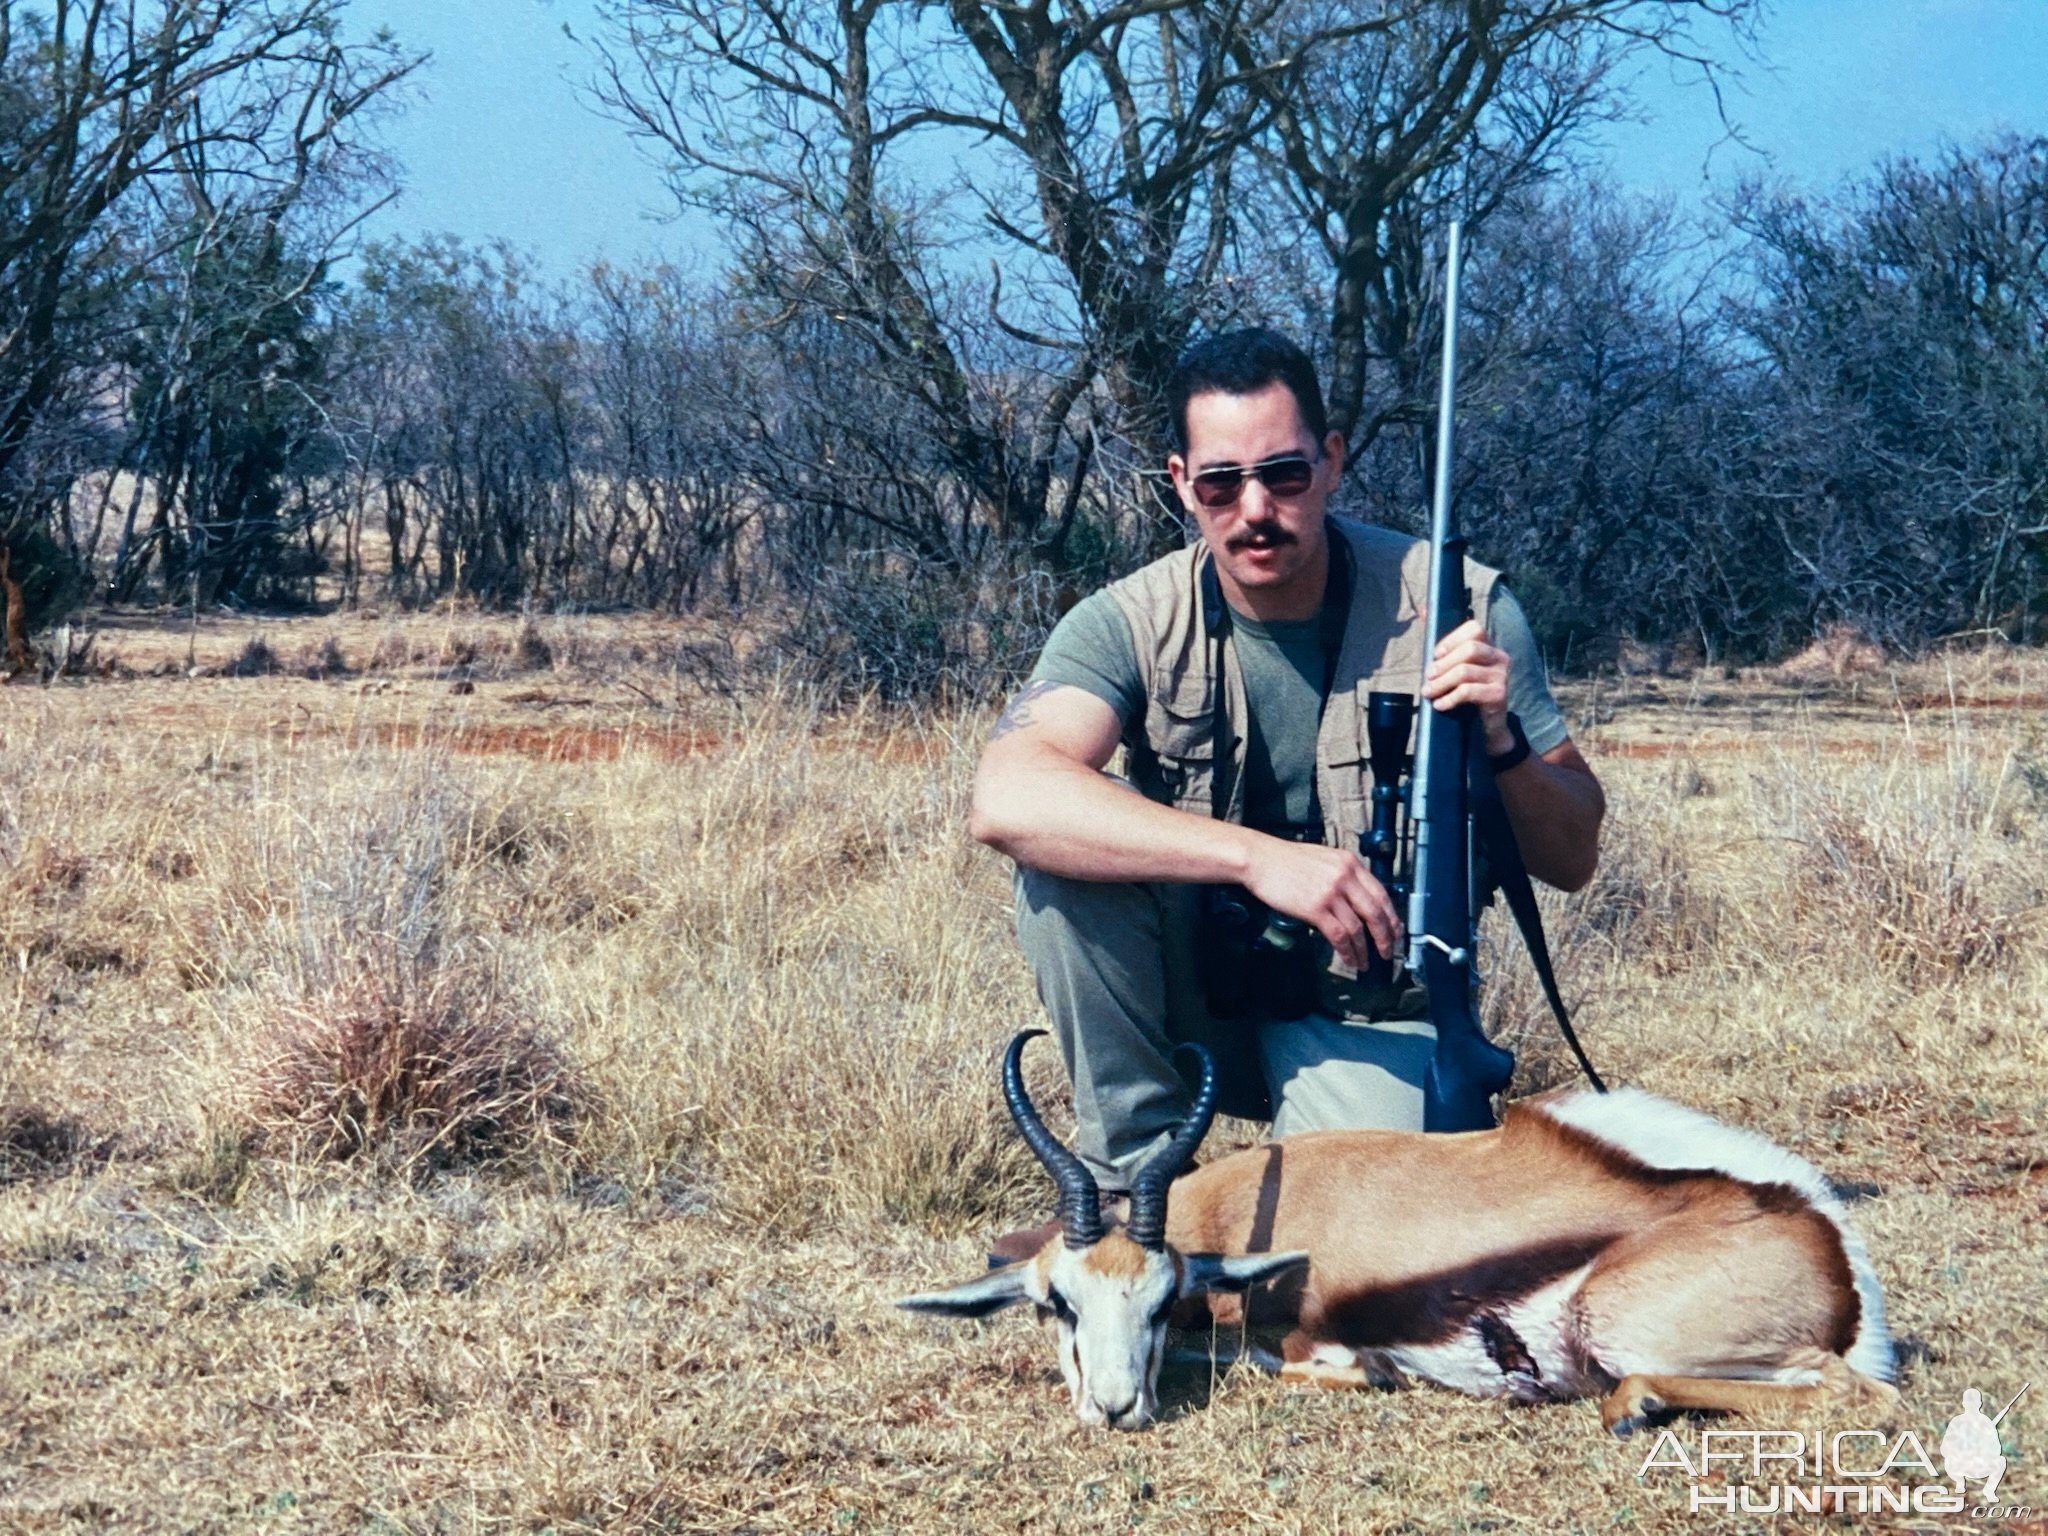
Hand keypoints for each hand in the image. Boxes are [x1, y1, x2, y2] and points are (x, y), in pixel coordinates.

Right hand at [1241, 836, 1401, 972]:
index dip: (1391, 916)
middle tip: (1386, 950)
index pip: (1381, 893)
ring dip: (1364, 949)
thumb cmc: (1285, 860)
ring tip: (1364, 961)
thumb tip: (1358, 900)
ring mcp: (1330, 893)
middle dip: (1385, 936)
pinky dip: (1347, 950)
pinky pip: (1339, 935)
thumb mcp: (1324, 859)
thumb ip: (1343, 875)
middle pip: (1375, 912)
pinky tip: (1348, 958)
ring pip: (1358, 928)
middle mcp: (1344, 876)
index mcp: (1349, 863)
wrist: (1260, 859)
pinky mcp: (1315, 908)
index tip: (1395, 930)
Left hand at [1423, 618, 1513, 755]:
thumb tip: (1422, 611)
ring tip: (1429, 692)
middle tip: (1428, 677)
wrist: (1488, 727)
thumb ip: (1443, 643)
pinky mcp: (1499, 695)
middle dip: (1443, 663)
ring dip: (1441, 683)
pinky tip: (1440, 705)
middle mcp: (1499, 657)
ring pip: (1465, 671)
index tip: (1436, 655)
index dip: (1452, 639)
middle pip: (1469, 649)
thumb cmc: (1468, 694)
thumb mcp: (1455, 668)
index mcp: (1489, 647)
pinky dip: (1449, 698)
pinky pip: (1468, 691)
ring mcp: (1501, 676)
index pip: (1475, 629)